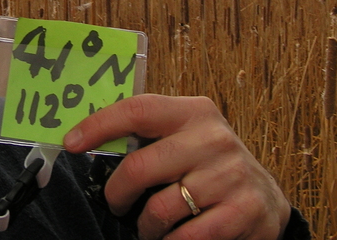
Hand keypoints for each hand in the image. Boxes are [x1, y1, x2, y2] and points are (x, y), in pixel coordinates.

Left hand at [63, 94, 290, 239]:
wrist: (265, 197)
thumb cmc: (210, 165)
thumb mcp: (187, 137)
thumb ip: (150, 134)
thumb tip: (87, 138)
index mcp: (194, 112)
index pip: (138, 110)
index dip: (99, 125)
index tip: (71, 142)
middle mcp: (213, 138)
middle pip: (139, 167)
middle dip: (116, 193)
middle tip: (115, 203)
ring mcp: (229, 175)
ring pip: (158, 209)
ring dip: (145, 226)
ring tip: (150, 226)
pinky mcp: (242, 212)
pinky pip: (184, 238)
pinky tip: (172, 237)